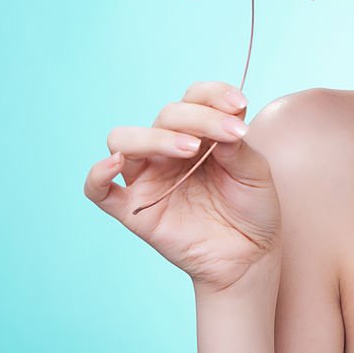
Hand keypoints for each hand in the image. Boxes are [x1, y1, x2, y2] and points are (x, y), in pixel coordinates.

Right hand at [84, 81, 280, 292]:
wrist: (249, 257)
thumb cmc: (252, 209)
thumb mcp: (255, 174)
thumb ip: (237, 148)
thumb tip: (222, 124)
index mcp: (200, 133)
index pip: (195, 98)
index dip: (214, 94)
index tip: (239, 104)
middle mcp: (169, 149)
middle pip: (166, 115)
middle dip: (198, 118)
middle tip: (228, 135)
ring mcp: (149, 177)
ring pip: (125, 140)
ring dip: (156, 137)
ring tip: (191, 149)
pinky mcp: (133, 209)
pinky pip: (99, 189)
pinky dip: (98, 174)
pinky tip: (115, 164)